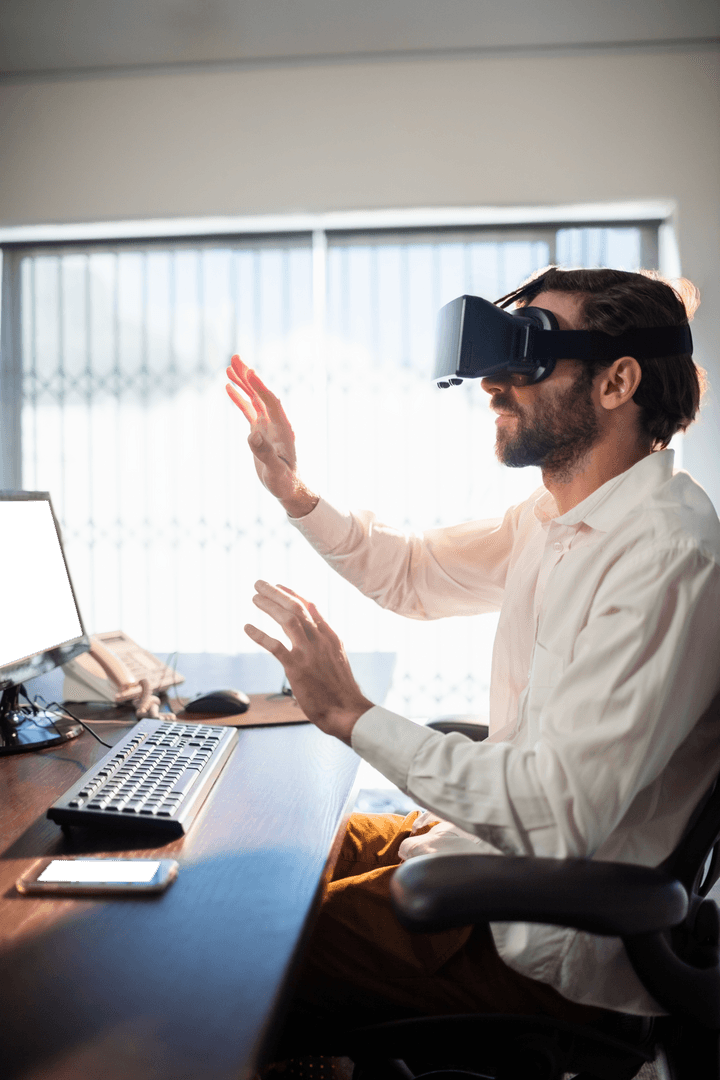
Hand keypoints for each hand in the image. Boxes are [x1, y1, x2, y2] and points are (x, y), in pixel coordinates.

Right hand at [225, 356, 318, 516]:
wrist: (288, 487)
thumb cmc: (284, 481)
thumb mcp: (275, 470)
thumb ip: (264, 453)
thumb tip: (251, 435)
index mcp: (283, 428)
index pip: (271, 402)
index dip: (260, 386)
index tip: (248, 371)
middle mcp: (276, 423)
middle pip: (261, 394)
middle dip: (249, 376)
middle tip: (235, 358)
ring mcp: (267, 425)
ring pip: (254, 398)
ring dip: (243, 383)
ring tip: (229, 367)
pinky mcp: (260, 430)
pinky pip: (248, 410)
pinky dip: (239, 398)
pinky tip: (229, 387)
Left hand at [245, 581, 373, 744]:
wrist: (347, 711)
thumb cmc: (341, 690)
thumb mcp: (337, 659)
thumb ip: (325, 643)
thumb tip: (315, 632)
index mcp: (330, 637)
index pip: (310, 607)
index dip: (293, 594)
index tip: (279, 586)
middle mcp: (320, 640)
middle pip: (296, 607)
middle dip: (276, 593)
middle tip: (259, 583)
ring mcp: (309, 652)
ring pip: (287, 619)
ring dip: (269, 605)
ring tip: (254, 597)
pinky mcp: (297, 667)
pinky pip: (275, 646)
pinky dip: (260, 634)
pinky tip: (248, 627)